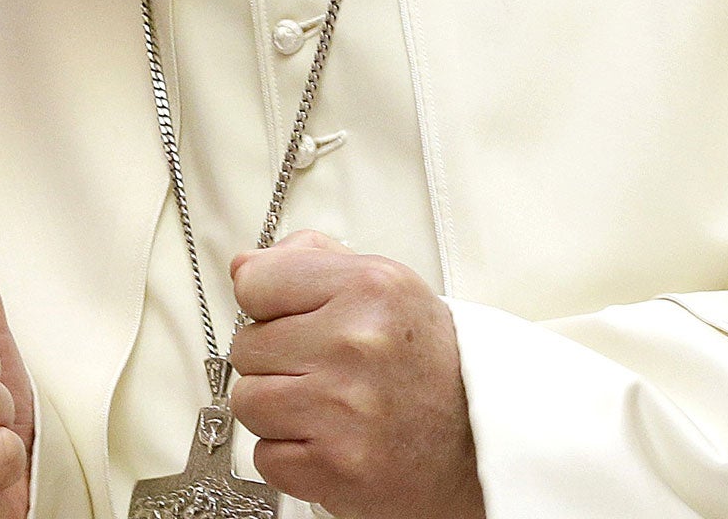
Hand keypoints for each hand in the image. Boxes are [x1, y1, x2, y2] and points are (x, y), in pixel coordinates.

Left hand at [228, 231, 483, 518]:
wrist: (484, 446)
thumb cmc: (429, 363)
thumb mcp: (386, 285)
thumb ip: (309, 260)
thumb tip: (242, 266)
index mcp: (368, 288)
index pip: (253, 283)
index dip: (267, 304)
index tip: (294, 318)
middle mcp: (356, 343)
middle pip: (246, 347)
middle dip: (276, 360)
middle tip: (323, 369)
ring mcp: (345, 410)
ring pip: (248, 402)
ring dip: (278, 409)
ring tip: (326, 406)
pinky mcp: (337, 468)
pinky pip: (265, 457)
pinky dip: (290, 456)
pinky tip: (330, 441)